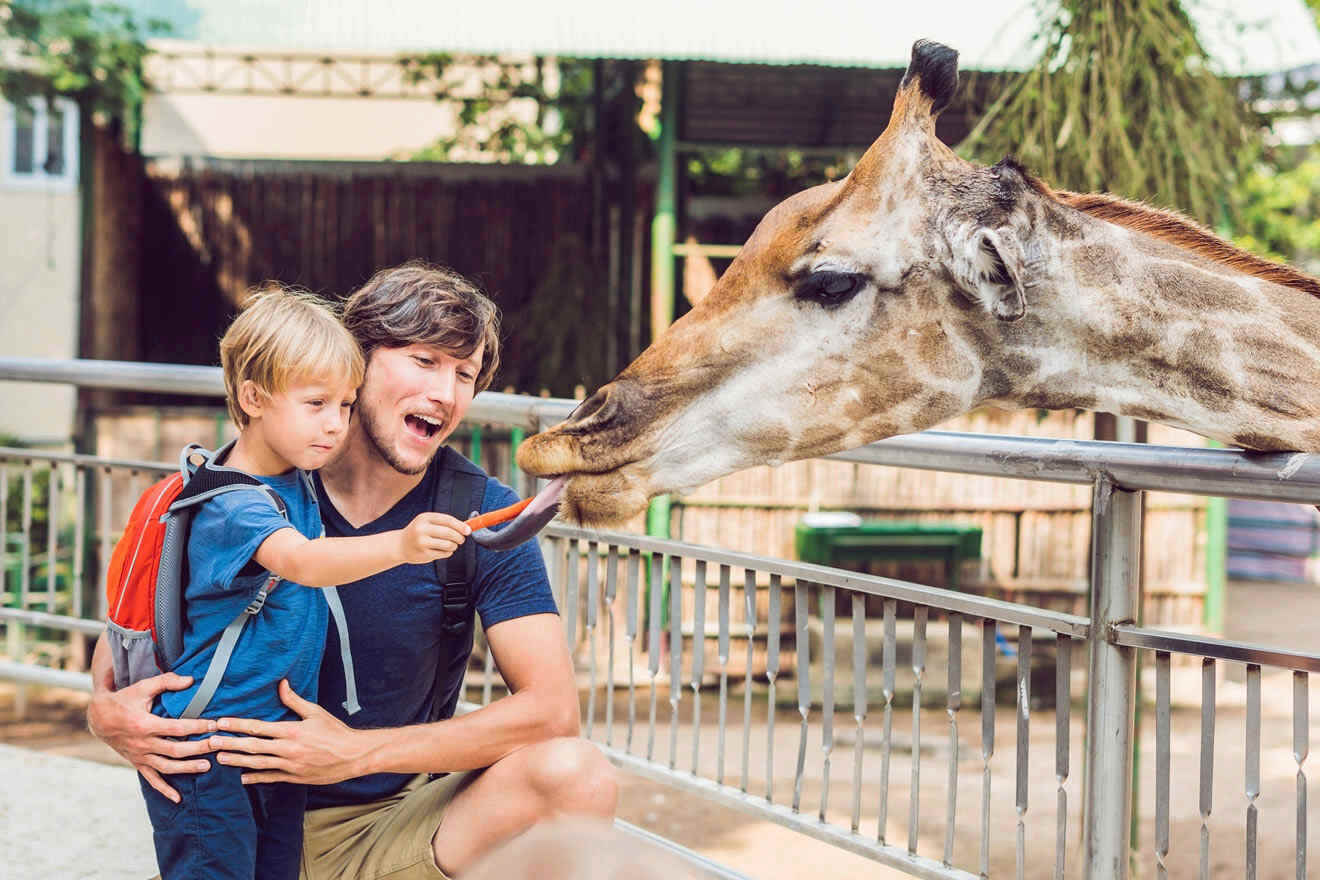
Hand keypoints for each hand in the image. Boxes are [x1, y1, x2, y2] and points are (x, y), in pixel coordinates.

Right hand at [87, 672, 216, 802]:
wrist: (98, 718)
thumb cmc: (124, 700)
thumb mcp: (143, 687)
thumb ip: (167, 682)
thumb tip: (191, 680)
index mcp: (145, 725)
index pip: (177, 728)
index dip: (197, 726)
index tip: (214, 725)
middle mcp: (143, 744)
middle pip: (176, 750)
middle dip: (199, 748)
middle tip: (218, 745)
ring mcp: (140, 756)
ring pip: (166, 767)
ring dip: (187, 768)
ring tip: (207, 766)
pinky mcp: (137, 763)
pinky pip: (151, 779)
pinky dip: (164, 790)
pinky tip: (178, 798)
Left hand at [212, 680, 371, 784]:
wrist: (353, 755)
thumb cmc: (336, 732)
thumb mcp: (316, 712)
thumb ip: (295, 700)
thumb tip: (281, 684)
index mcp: (292, 731)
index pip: (258, 727)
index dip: (237, 724)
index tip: (221, 722)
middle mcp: (288, 749)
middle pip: (252, 746)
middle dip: (230, 743)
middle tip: (210, 742)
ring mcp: (290, 765)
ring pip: (257, 763)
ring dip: (237, 760)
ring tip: (220, 757)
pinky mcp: (295, 777)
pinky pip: (271, 777)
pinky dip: (255, 777)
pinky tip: (242, 777)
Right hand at [398, 512, 468, 563]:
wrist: (400, 545)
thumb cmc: (418, 532)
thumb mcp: (427, 522)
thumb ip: (444, 522)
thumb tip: (466, 526)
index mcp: (424, 518)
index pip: (447, 520)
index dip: (460, 525)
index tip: (468, 530)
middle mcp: (422, 529)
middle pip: (449, 532)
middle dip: (459, 537)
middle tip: (461, 539)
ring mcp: (422, 542)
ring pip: (448, 544)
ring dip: (454, 545)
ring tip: (452, 545)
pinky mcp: (424, 554)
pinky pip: (444, 553)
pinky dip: (448, 552)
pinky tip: (443, 550)